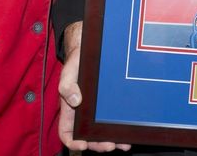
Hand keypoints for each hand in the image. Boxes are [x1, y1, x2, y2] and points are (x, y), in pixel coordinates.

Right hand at [58, 22, 130, 151]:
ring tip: (123, 144)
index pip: (67, 133)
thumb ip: (67, 86)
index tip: (82, 145)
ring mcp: (96, 111)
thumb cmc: (77, 62)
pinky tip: (129, 132)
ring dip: (112, 140)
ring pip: (102, 132)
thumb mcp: (68, 72)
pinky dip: (119, 129)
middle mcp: (83, 114)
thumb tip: (75, 100)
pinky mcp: (109, 105)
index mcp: (69, 110)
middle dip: (98, 144)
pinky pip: (113, 121)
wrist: (92, 50)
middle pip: (88, 137)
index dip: (73, 142)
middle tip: (110, 145)